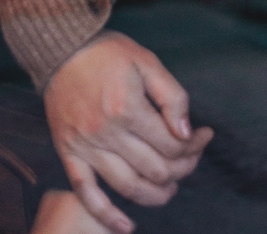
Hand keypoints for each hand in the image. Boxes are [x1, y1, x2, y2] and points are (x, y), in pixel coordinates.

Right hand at [44, 32, 212, 233]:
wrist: (62, 50)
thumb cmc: (108, 53)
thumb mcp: (147, 62)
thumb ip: (172, 96)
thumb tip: (188, 131)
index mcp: (129, 108)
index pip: (171, 143)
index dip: (194, 144)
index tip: (204, 136)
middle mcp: (107, 133)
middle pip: (155, 168)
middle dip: (181, 168)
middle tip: (191, 160)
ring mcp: (86, 147)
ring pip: (127, 187)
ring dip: (155, 195)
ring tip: (169, 188)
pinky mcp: (69, 154)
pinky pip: (87, 193)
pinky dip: (106, 215)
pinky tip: (126, 227)